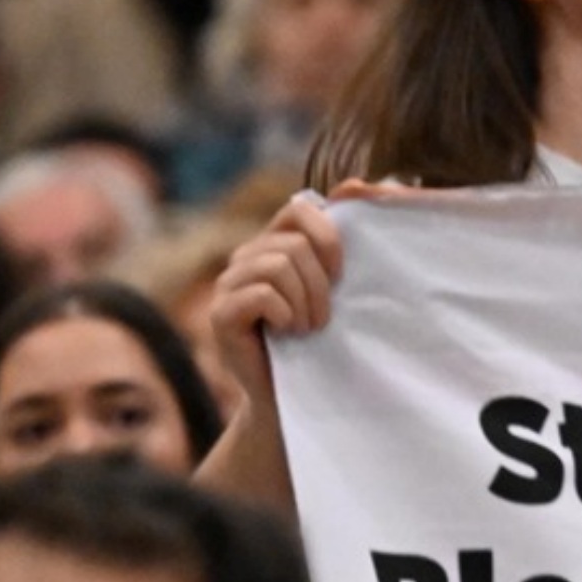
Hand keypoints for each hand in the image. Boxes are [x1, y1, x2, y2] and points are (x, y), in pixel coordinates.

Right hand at [211, 194, 344, 417]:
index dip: (328, 238)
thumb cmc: (323, 340)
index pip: (301, 208)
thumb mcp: (340, 286)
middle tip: (324, 318)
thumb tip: (361, 183)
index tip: (342, 276)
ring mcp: (228, 284)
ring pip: (278, 264)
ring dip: (305, 303)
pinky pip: (262, 294)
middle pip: (295, 243)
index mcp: (275, 243)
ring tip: (307, 329)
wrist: (294, 398)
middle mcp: (246, 257)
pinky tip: (287, 333)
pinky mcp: (219, 314)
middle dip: (321, 284)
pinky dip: (286, 315)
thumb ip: (345, 238)